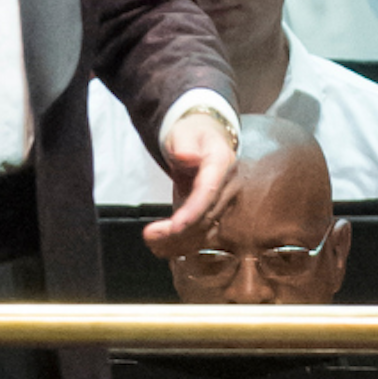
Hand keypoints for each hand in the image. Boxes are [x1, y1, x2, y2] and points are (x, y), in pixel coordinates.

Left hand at [142, 108, 237, 250]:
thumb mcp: (184, 131)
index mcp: (221, 163)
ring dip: (177, 243)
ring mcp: (223, 204)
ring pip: (204, 232)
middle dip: (178, 232)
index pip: (209, 191)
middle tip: (149, 235)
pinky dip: (180, 245)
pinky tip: (160, 247)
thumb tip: (187, 157)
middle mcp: (228, 187)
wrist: (204, 140)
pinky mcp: (213, 216)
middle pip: (206, 217)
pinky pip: (200, 236)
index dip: (193, 211)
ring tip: (151, 241)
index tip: (175, 226)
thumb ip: (185, 143)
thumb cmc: (192, 134)